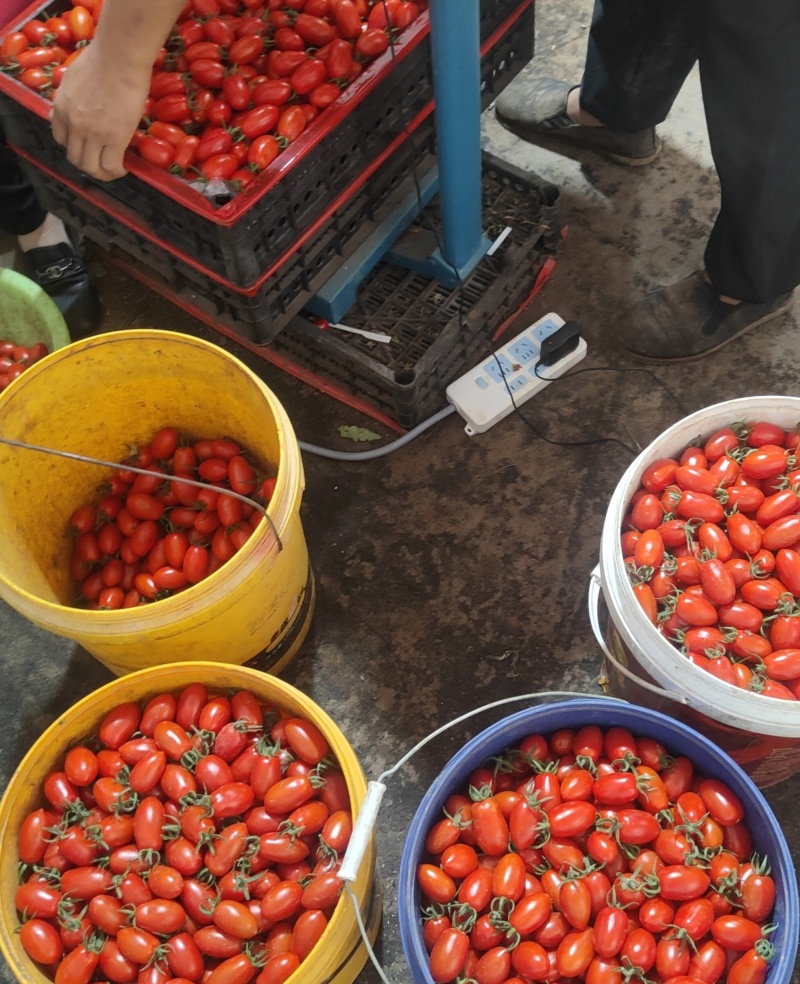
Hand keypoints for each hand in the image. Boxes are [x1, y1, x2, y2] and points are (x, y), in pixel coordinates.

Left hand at [50, 45, 149, 180]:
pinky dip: (116, 172)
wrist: (118, 58)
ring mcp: (93, 133)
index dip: (73, 145)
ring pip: (91, 167)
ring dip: (102, 173)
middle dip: (87, 164)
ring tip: (113, 169)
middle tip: (101, 162)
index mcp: (61, 108)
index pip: (60, 138)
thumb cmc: (101, 59)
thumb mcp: (72, 77)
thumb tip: (71, 105)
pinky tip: (123, 168)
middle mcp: (73, 124)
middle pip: (74, 158)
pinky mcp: (114, 138)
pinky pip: (110, 166)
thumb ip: (69, 96)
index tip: (86, 145)